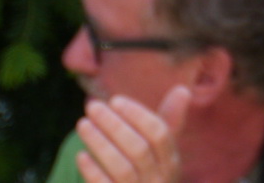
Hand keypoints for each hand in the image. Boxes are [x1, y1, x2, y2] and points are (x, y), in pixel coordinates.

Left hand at [74, 86, 188, 182]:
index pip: (160, 134)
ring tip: (82, 124)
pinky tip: (81, 155)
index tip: (115, 100)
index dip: (138, 115)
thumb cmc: (151, 178)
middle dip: (114, 124)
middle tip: (92, 106)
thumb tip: (182, 89)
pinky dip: (93, 171)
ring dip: (100, 143)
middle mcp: (160, 180)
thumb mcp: (162, 155)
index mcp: (172, 163)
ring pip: (121, 167)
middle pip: (138, 149)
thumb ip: (169, 123)